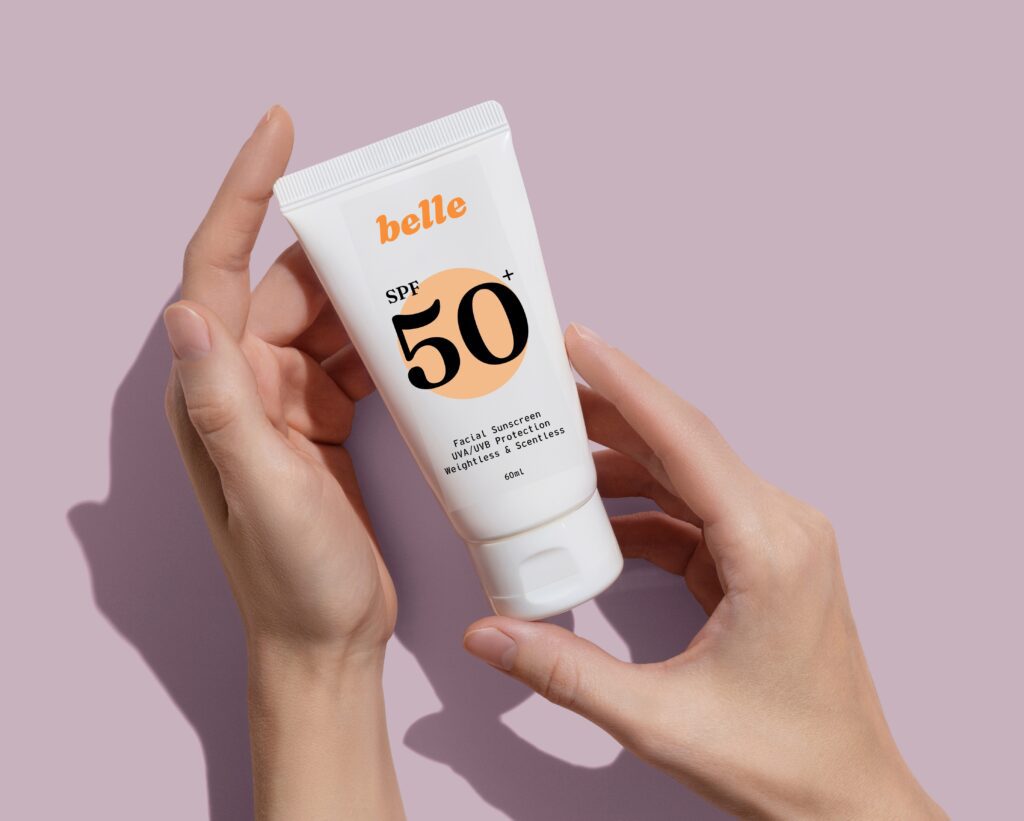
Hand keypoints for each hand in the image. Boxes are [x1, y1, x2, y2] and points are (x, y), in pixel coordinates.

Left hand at [165, 107, 401, 818]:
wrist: (328, 640)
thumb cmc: (297, 581)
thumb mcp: (266, 494)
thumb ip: (226, 407)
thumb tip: (186, 310)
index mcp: (217, 392)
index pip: (218, 268)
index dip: (244, 194)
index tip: (281, 131)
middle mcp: (242, 386)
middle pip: (287, 287)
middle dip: (340, 251)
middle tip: (402, 223)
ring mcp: (283, 403)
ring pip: (324, 319)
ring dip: (370, 295)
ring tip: (424, 272)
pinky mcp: (320, 422)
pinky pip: (352, 359)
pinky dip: (386, 341)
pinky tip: (425, 336)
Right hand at [463, 324, 944, 818]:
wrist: (845, 798)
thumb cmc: (781, 761)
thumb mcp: (659, 718)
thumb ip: (564, 672)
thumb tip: (489, 635)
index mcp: (769, 548)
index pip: (685, 440)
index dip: (626, 384)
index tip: (579, 343)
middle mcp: (780, 528)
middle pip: (682, 444)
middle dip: (610, 413)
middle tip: (546, 390)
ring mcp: (775, 542)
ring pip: (687, 475)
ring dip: (624, 461)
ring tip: (558, 450)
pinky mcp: (761, 563)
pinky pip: (692, 515)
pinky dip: (642, 510)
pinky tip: (597, 517)